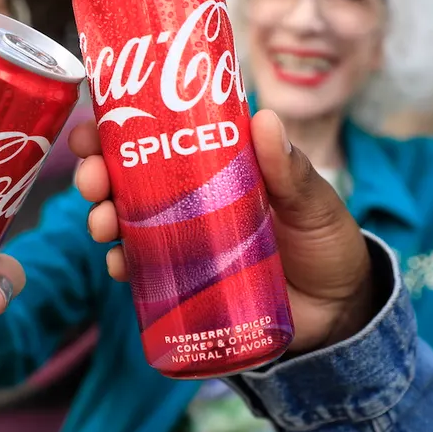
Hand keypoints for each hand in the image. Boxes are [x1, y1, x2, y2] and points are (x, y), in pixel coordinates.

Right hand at [70, 109, 377, 353]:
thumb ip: (291, 171)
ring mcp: (184, 241)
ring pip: (126, 222)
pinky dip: (124, 266)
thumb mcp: (313, 202)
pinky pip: (143, 272)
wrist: (340, 312)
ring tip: (103, 223)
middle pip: (129, 177)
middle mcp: (190, 198)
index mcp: (215, 164)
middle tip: (92, 178)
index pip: (159, 135)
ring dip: (103, 217)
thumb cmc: (326, 242)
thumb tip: (264, 120)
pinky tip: (119, 265)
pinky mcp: (185, 283)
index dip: (118, 125)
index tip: (92, 124)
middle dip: (98, 173)